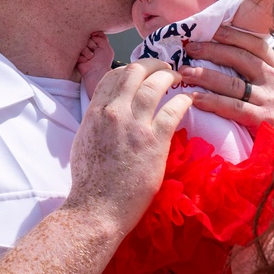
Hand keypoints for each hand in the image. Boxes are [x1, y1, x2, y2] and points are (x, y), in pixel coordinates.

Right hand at [68, 59, 191, 230]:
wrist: (97, 209)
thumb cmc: (89, 182)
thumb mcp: (84, 141)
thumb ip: (97, 121)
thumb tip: (109, 112)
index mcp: (95, 113)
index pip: (113, 76)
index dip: (131, 68)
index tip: (142, 71)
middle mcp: (114, 113)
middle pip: (135, 72)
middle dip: (152, 64)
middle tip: (164, 67)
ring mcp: (135, 126)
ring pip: (155, 85)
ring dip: (169, 76)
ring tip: (178, 78)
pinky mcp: (154, 142)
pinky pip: (173, 110)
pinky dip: (183, 100)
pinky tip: (188, 99)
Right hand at [77, 32, 115, 96]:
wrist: (97, 72)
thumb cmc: (103, 61)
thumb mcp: (106, 46)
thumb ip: (100, 36)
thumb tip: (92, 33)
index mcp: (97, 44)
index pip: (93, 34)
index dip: (95, 37)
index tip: (97, 42)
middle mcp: (89, 47)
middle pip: (86, 38)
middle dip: (91, 44)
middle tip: (95, 51)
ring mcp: (82, 52)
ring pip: (81, 44)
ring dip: (87, 51)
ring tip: (90, 58)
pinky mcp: (76, 58)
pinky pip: (76, 52)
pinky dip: (82, 57)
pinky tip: (85, 62)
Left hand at [180, 27, 273, 135]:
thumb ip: (257, 77)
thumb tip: (225, 59)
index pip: (256, 46)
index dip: (234, 36)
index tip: (212, 30)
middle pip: (241, 58)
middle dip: (213, 50)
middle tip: (190, 48)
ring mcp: (271, 100)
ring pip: (233, 83)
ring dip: (206, 75)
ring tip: (185, 73)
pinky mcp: (265, 120)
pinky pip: (234, 107)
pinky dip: (213, 102)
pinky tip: (195, 99)